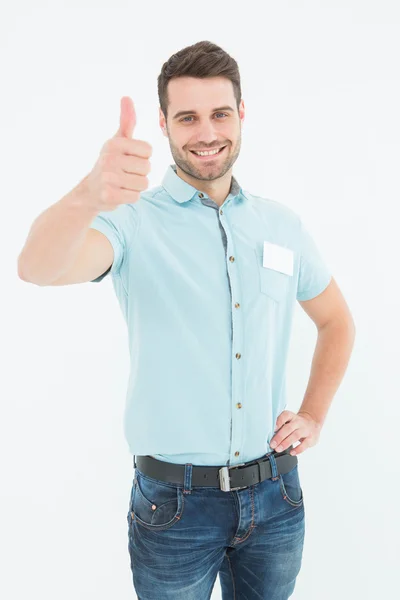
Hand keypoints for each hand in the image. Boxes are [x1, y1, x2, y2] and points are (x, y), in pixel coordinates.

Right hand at [83, 96, 152, 212]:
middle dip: (140, 173)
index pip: (148, 150)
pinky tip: (118, 193)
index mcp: (113, 144)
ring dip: (136, 186)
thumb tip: (126, 97)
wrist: (89, 192)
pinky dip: (130, 197)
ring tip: (122, 184)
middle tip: (125, 174)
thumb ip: (126, 121)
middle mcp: (109, 159)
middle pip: (147, 167)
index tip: (129, 159)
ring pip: (143, 183)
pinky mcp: (109, 196)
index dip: (142, 157)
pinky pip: (135, 196)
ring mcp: (108, 178)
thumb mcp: (116, 141)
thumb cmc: (109, 164)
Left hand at [269, 410, 320, 455]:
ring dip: (286, 443)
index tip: (272, 429)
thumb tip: (268, 437)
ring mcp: (305, 430)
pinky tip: (291, 453)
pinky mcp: (311, 438)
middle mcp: (298, 422)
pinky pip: (305, 444)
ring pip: (295, 436)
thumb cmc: (296, 424)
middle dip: (279, 437)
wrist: (312, 423)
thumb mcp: (289, 421)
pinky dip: (298, 449)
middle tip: (272, 444)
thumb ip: (280, 426)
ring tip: (278, 449)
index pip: (285, 416)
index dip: (278, 422)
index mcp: (291, 416)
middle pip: (288, 428)